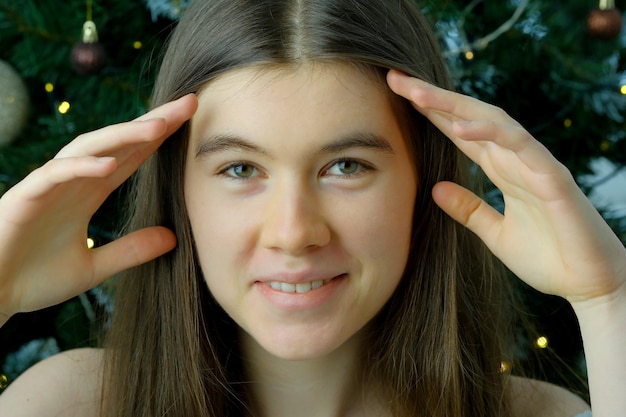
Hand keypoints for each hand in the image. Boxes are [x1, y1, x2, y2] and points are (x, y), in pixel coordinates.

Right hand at [0, 94, 197, 321]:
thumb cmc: (31, 278)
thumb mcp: (94, 268)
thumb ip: (130, 250)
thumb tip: (173, 238)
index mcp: (89, 192)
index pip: (132, 157)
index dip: (160, 138)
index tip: (192, 121)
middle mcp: (72, 181)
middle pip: (118, 143)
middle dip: (153, 122)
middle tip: (190, 103)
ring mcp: (48, 186)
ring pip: (88, 149)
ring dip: (123, 136)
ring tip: (158, 126)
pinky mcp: (24, 197)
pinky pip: (54, 175)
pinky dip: (80, 167)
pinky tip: (108, 165)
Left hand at [387, 70, 625, 306]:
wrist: (589, 286)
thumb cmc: (550, 259)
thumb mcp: (495, 234)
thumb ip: (469, 209)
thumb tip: (435, 188)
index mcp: (503, 170)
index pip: (461, 132)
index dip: (431, 113)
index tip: (399, 96)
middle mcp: (516, 160)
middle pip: (470, 118)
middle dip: (433, 98)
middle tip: (396, 80)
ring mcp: (535, 165)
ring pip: (493, 120)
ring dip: (455, 105)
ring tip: (418, 93)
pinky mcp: (553, 177)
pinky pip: (520, 145)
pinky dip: (491, 131)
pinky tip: (459, 125)